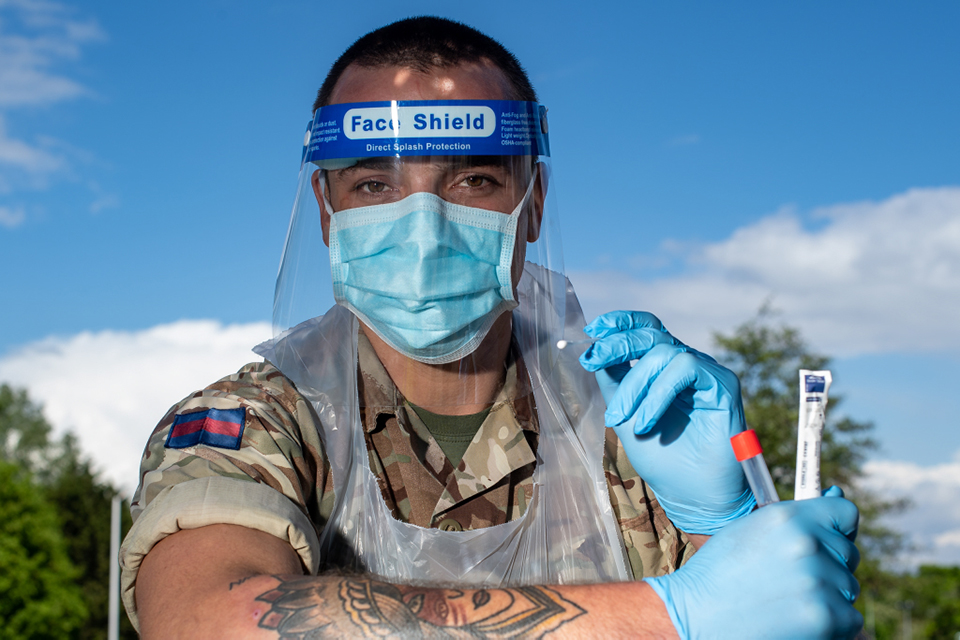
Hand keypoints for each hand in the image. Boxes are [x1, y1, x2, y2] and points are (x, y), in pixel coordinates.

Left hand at [579, 310, 753, 534]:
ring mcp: (706, 372)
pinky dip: (658, 394)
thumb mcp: (626, 416)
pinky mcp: (722, 383)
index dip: (620, 323)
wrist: (693, 495)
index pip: (644, 330)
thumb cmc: (664, 459)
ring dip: (635, 385)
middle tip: (592, 361)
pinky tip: (645, 423)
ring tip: (621, 419)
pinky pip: (685, 369)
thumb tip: (596, 354)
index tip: (593, 329)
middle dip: (616, 344)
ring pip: (664, 352)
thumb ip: (615, 385)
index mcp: (664, 368)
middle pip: (651, 334)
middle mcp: (686, 365)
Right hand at [645, 489, 862, 639]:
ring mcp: (819, 581)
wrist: (696, 616)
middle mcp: (807, 543)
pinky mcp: (827, 617)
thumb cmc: (720, 573)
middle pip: (848, 553)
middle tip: (792, 580)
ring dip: (828, 595)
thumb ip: (796, 519)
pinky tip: (796, 619)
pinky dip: (831, 623)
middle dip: (829, 565)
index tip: (834, 539)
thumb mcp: (752, 531)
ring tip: (787, 601)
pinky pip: (849, 617)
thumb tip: (839, 496)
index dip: (841, 528)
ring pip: (847, 587)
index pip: (846, 513)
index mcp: (788, 517)